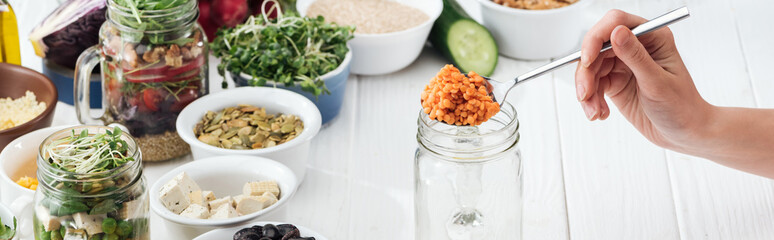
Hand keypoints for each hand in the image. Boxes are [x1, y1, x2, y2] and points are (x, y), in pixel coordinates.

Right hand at [575, 9, 711, 150]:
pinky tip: (600, 113)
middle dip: (586, 72)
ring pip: (591, 68)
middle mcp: (636, 47)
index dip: (596, 38)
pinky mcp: (615, 81)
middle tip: (585, 94)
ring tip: (594, 111)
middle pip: (596, 48)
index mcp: (652, 38)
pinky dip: (591, 100)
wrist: (684, 133)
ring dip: (587, 91)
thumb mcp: (658, 82)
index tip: (587, 59)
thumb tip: (617, 32)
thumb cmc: (682, 107)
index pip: (616, 23)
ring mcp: (623, 64)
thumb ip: (636, 56)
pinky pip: (593, 85)